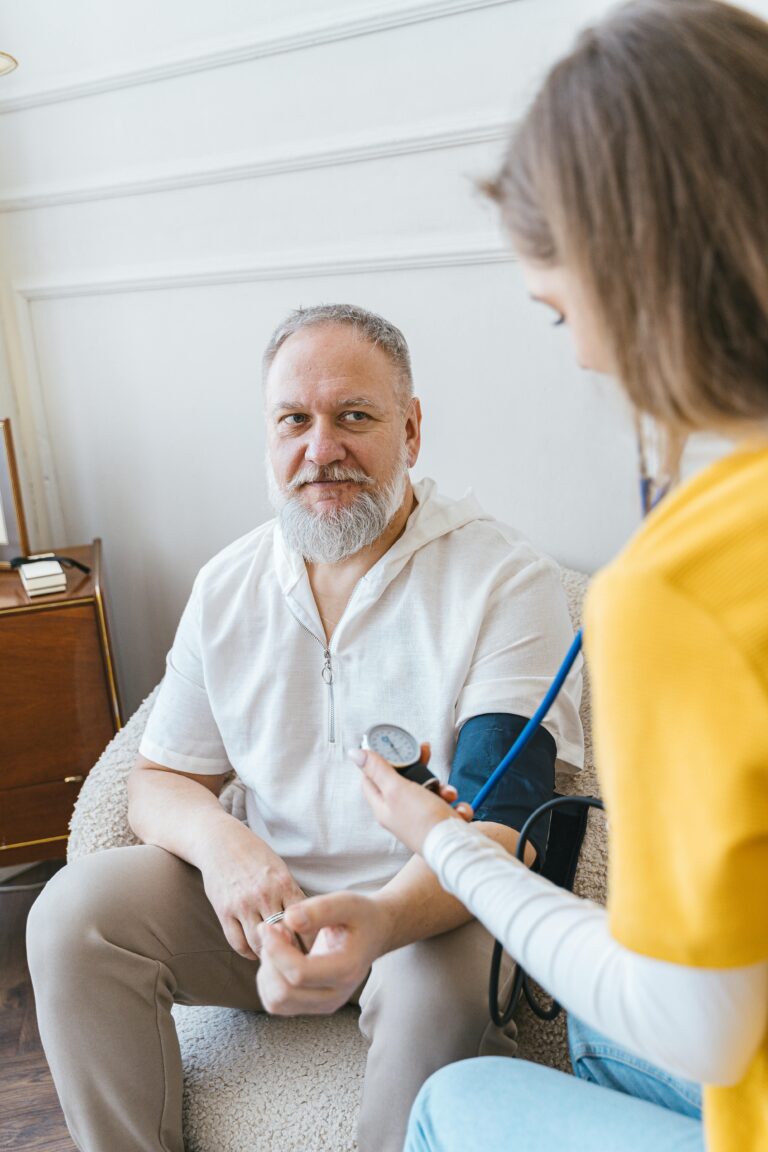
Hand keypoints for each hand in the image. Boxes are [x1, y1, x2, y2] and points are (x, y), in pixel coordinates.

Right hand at [197, 817, 306, 960]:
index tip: (314, 949)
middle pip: (284, 937)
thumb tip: (310, 925)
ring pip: (260, 944)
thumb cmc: (255, 856)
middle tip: (297, 961)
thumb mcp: (279, 870)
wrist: (220, 842)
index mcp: (283, 883)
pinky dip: (249, 952)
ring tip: (276, 957)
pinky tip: (255, 951)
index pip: (304, 922)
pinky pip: (238, 943)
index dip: (311, 940)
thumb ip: (292, 896)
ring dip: (269, 955)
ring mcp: (242, 904)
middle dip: (293, 952)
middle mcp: (264, 894)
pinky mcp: (224, 911)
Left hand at [257, 891, 388, 1014]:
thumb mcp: (347, 903)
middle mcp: (336, 995)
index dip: (277, 950)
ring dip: (268, 971)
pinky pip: (276, 1004)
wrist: (373, 933)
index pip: (299, 973)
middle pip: (284, 992)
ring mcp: (323, 1004)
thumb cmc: (360, 916)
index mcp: (346, 970)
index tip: (269, 926)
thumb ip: (320, 909)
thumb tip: (290, 919)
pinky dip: (268, 981)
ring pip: (276, 1002)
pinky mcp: (312, 1006)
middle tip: (275, 930)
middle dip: (271, 959)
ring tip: (279, 943)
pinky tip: (280, 957)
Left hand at [350, 745, 472, 855]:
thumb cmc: (423, 822)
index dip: (378, 760)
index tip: (389, 746)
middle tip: (425, 752)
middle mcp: (400, 812)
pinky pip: (445, 804)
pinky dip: (454, 804)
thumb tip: (355, 753)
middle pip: (403, 780)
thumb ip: (378, 770)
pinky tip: (458, 810)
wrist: (454, 848)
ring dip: (442, 787)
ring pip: (429, 790)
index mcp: (383, 806)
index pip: (371, 778)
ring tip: (448, 793)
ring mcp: (420, 817)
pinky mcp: (438, 821)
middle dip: (418, 767)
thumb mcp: (396, 789)